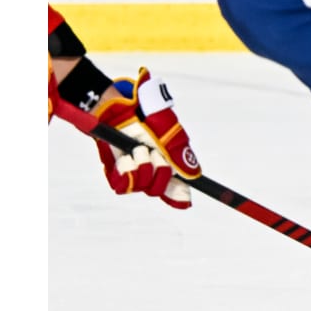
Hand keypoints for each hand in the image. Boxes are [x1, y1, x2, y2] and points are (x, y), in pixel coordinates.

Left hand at [88, 68, 198, 208]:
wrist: (118, 109)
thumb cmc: (146, 116)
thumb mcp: (169, 134)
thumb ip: (181, 155)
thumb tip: (194, 176)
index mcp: (169, 163)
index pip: (176, 188)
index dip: (179, 196)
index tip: (185, 201)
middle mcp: (151, 171)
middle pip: (158, 189)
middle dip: (160, 172)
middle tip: (155, 153)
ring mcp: (133, 172)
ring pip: (142, 187)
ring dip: (143, 167)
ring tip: (138, 149)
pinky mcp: (116, 172)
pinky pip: (122, 186)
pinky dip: (127, 172)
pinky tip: (127, 158)